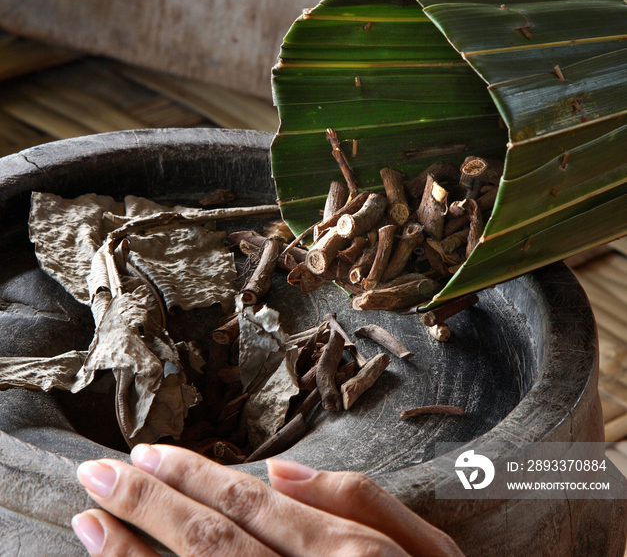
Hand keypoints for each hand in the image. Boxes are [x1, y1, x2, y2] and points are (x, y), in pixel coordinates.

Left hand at [71, 444, 463, 555]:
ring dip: (134, 555)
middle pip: (211, 540)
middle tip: (98, 473)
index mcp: (350, 555)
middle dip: (148, 504)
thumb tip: (282, 469)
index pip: (251, 502)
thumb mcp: (431, 551)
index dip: (194, 475)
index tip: (148, 452)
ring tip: (91, 521)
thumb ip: (361, 500)